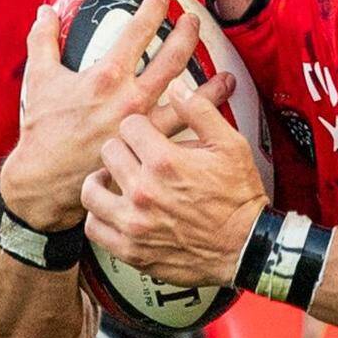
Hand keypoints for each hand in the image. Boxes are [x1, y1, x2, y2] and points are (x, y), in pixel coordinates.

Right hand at [6, 0, 198, 228]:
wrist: (45, 181)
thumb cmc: (42, 129)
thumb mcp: (39, 78)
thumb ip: (42, 40)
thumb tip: (44, 11)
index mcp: (106, 76)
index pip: (137, 33)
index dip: (153, 10)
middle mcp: (130, 99)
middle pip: (172, 60)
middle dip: (187, 35)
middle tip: (194, 22)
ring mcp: (143, 127)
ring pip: (189, 102)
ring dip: (211, 88)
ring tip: (227, 77)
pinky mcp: (148, 153)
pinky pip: (183, 136)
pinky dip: (201, 128)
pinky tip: (213, 124)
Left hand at [87, 80, 266, 297]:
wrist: (245, 247)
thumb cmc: (238, 199)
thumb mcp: (230, 145)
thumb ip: (200, 111)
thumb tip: (177, 88)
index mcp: (165, 162)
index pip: (129, 125)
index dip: (140, 126)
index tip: (146, 134)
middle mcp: (144, 191)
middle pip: (108, 151)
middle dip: (123, 149)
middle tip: (135, 155)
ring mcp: (134, 222)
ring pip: (91, 189)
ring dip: (102, 180)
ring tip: (115, 179)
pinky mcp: (131, 249)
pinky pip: (94, 227)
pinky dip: (99, 216)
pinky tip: (112, 209)